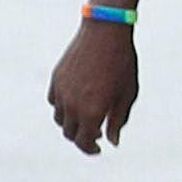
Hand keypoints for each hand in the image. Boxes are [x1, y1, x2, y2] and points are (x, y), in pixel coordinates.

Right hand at [48, 20, 139, 151]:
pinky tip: (76, 103)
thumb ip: (118, 120)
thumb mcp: (127, 94)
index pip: (83, 141)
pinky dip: (62, 108)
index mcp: (91, 112)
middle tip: (95, 134)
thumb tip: (112, 141)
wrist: (105, 32)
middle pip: (70, 133)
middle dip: (82, 137)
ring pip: (60, 119)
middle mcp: (72, 105)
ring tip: (86, 118)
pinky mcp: (56, 79)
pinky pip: (54, 102)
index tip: (99, 148)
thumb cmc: (122, 63)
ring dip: (71, 123)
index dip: (90, 149)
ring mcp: (61, 91)